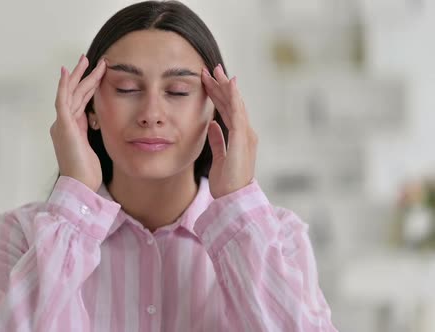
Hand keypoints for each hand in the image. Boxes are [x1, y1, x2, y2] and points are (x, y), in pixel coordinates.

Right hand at [50, 55, 105, 191]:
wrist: (80, 185)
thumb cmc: (86, 172)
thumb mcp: (92, 148)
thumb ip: (92, 133)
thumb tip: (98, 121)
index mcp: (72, 129)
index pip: (79, 102)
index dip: (87, 87)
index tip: (95, 75)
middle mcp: (64, 124)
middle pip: (74, 94)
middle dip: (83, 76)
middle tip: (90, 60)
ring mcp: (62, 124)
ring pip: (71, 94)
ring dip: (80, 76)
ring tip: (87, 60)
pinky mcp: (63, 126)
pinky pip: (63, 101)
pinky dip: (65, 86)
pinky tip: (68, 72)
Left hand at [201, 64, 257, 198]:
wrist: (235, 199)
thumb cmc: (228, 182)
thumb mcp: (220, 157)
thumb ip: (218, 140)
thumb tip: (212, 125)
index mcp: (240, 137)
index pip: (228, 110)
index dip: (219, 94)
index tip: (209, 81)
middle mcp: (246, 133)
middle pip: (233, 103)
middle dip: (222, 85)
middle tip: (212, 68)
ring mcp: (246, 135)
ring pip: (235, 104)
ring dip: (226, 87)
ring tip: (216, 72)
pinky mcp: (242, 139)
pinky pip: (237, 115)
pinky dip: (234, 99)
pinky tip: (229, 86)